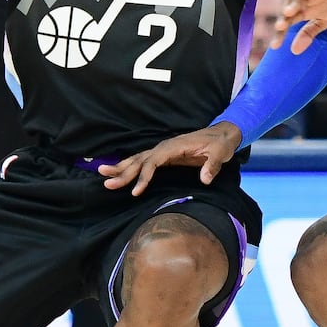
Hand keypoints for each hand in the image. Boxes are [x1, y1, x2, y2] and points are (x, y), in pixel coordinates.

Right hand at [98, 121, 241, 195]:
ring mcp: (163, 151)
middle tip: (107, 182)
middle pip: (140, 160)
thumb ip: (212, 165)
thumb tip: (205, 179)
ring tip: (104, 176)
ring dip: (121, 168)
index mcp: (174, 146)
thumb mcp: (220, 153)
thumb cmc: (220, 144)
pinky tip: (120, 173)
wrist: (222, 135)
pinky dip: (130, 167)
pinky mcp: (165, 156)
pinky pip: (144, 162)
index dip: (144, 176)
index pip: (154, 161)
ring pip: (138, 160)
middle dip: (123, 172)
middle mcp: (165, 147)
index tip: (136, 191)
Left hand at [275, 0, 326, 53]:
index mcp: (306, 9)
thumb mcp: (326, 21)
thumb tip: (294, 51)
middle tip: (279, 26)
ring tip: (289, 10)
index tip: (275, 46)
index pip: (289, 20)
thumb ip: (310, 33)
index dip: (281, 31)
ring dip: (295, 0)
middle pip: (291, 5)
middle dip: (285, 15)